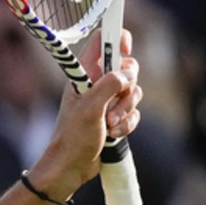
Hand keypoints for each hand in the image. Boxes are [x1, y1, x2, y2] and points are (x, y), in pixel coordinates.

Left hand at [27, 29, 142, 200]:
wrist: (71, 166)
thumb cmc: (73, 137)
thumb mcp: (90, 109)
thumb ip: (109, 86)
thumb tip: (126, 73)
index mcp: (84, 74)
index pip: (102, 42)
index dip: (117, 39)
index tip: (125, 48)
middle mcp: (96, 83)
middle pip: (127, 68)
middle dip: (127, 90)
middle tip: (112, 106)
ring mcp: (107, 99)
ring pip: (134, 92)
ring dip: (125, 112)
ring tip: (109, 125)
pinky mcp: (115, 115)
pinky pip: (134, 112)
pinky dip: (128, 124)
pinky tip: (113, 134)